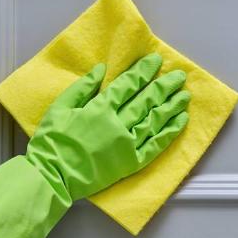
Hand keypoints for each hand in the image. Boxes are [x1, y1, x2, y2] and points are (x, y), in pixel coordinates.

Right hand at [26, 52, 189, 200]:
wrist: (53, 176)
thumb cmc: (52, 141)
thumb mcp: (60, 107)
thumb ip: (82, 87)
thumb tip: (101, 69)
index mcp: (100, 108)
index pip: (128, 85)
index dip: (143, 71)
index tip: (156, 61)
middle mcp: (118, 124)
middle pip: (147, 100)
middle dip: (164, 86)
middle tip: (179, 76)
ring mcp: (128, 144)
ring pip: (155, 120)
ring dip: (172, 106)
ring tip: (185, 95)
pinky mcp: (132, 163)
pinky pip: (155, 145)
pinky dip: (170, 132)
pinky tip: (181, 121)